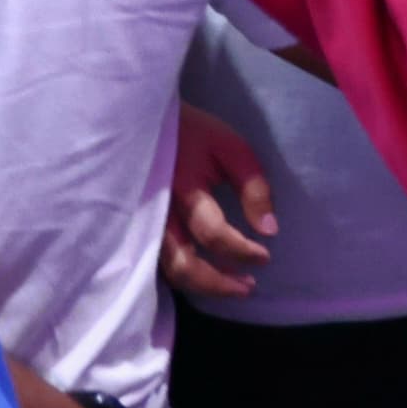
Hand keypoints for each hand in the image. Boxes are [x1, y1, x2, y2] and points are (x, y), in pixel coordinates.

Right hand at [161, 102, 276, 301]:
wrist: (143, 120)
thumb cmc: (193, 132)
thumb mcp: (230, 147)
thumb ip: (253, 186)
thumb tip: (269, 230)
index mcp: (184, 189)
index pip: (213, 234)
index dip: (242, 251)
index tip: (265, 254)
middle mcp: (158, 213)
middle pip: (183, 265)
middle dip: (219, 283)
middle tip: (248, 286)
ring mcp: (142, 224)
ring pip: (167, 270)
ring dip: (202, 285)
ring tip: (235, 286)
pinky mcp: (137, 229)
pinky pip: (158, 262)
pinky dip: (184, 275)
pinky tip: (206, 275)